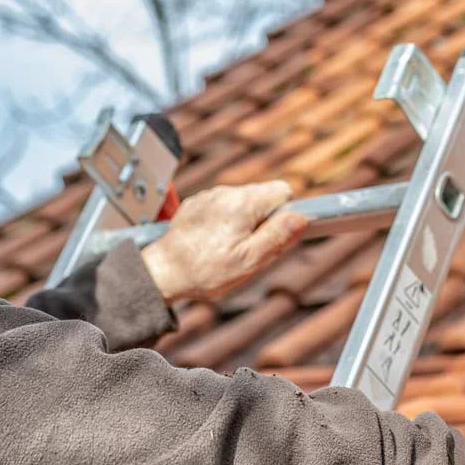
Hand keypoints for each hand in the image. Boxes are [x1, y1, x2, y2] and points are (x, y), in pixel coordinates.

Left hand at [141, 181, 306, 303]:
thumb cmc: (205, 271)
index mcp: (242, 204)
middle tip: (252, 248)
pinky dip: (226, 221)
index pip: (283, 191)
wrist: (162, 273)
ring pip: (244, 202)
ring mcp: (209, 196)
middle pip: (264, 196)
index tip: (275, 235)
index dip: (286, 214)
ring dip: (246, 221)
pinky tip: (215, 241)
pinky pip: (224, 206)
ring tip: (230, 247)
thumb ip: (277, 237)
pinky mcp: (197, 204)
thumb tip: (301, 217)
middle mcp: (225, 193)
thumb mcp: (250, 261)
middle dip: (266, 219)